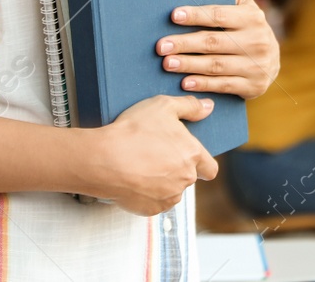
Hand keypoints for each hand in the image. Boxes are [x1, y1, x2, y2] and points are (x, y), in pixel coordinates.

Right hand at [86, 95, 218, 215]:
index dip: (202, 163)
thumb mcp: (163, 106)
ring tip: (142, 166)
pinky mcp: (151, 209)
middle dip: (177, 169)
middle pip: (188, 178)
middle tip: (157, 156)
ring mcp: (168, 196)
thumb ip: (190, 106)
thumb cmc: (134, 131)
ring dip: (162, 182)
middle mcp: (185, 179)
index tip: (190, 158)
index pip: (210, 168)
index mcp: (192, 155)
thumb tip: (208, 107)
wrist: (104, 159)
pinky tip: (134, 179)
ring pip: (171, 191)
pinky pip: (154, 202)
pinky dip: (147, 194)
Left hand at [157, 0, 279, 98]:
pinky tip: (184, 83)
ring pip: (217, 65)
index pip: (219, 14)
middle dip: (185, 43)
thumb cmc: (248, 27)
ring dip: (189, 65)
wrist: (272, 62)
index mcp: (251, 16)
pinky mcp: (254, 86)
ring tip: (167, 63)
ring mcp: (256, 65)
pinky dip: (203, 84)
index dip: (196, 15)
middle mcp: (256, 40)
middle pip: (214, 42)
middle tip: (160, 46)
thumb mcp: (244, 4)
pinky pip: (224, 85)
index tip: (173, 15)